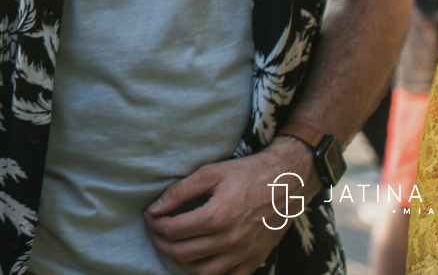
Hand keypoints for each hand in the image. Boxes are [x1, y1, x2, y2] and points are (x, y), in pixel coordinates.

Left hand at [143, 139, 313, 274]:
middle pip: (183, 253)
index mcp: (218, 216)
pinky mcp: (256, 260)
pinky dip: (209, 273)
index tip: (150, 216)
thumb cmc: (247, 173)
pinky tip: (200, 259)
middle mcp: (231, 240)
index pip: (173, 230)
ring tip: (175, 246)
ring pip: (202, 272)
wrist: (287, 182)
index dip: (155, 224)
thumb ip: (179, 192)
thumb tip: (154, 208)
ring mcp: (245, 254)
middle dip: (162, 243)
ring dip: (181, 262)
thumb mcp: (210, 173)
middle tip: (157, 231)